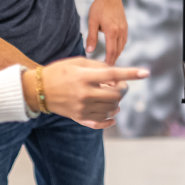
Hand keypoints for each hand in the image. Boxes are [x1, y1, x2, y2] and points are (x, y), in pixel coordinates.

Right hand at [22, 57, 148, 128]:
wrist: (39, 90)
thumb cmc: (59, 72)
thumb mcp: (77, 62)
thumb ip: (98, 67)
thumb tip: (116, 76)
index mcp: (84, 77)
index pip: (112, 74)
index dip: (130, 73)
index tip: (146, 73)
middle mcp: (84, 93)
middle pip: (115, 95)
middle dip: (122, 90)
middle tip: (118, 86)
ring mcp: (82, 107)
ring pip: (111, 108)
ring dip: (116, 102)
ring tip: (110, 96)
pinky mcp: (80, 117)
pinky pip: (102, 122)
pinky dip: (110, 118)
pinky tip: (112, 114)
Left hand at [86, 0, 127, 65]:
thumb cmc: (99, 7)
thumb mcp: (92, 21)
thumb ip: (91, 37)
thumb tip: (89, 51)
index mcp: (112, 31)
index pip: (111, 51)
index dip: (109, 61)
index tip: (105, 69)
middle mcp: (121, 31)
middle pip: (118, 51)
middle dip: (113, 60)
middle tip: (108, 69)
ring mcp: (125, 28)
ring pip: (122, 46)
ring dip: (117, 54)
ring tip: (111, 61)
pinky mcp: (125, 26)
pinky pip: (124, 40)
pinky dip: (120, 47)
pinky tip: (115, 49)